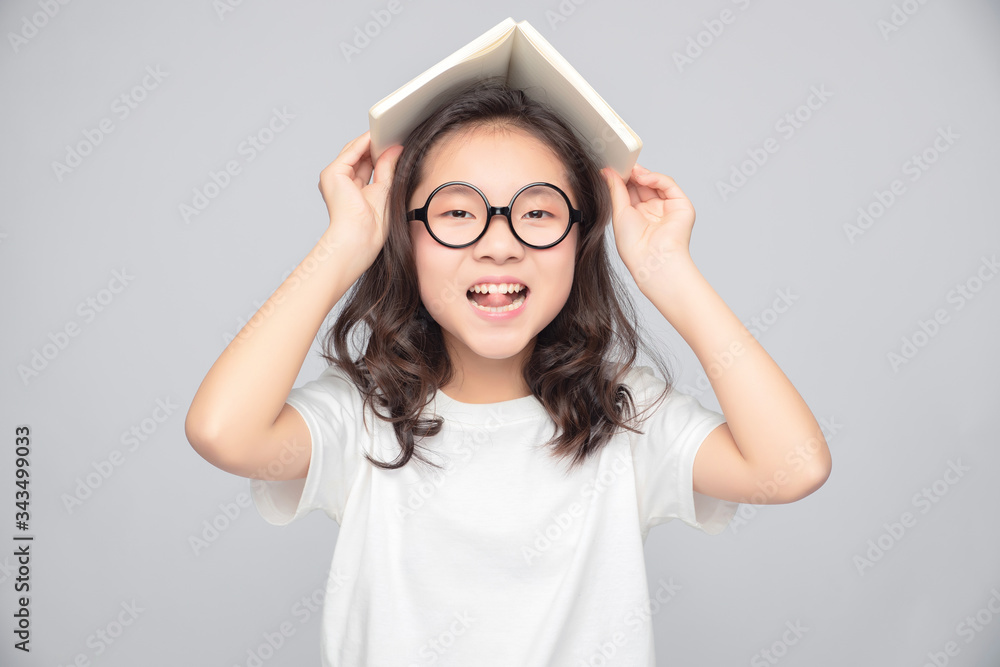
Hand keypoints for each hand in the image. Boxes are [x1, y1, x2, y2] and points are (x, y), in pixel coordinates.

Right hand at [318, 130, 402, 266]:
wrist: (359, 239)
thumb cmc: (371, 227)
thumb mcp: (385, 191)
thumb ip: (388, 169)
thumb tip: (395, 150)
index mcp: (352, 191)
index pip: (366, 165)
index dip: (380, 153)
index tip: (396, 144)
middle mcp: (341, 183)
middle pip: (360, 157)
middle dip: (376, 146)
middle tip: (395, 134)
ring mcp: (335, 177)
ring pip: (355, 151)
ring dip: (372, 141)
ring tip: (389, 132)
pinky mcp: (333, 173)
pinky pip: (352, 151)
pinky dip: (365, 142)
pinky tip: (378, 135)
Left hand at [602, 164, 695, 283]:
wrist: (652, 260)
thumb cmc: (634, 246)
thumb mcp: (619, 213)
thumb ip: (616, 190)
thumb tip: (607, 172)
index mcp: (637, 216)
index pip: (630, 191)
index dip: (622, 179)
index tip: (611, 168)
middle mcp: (653, 211)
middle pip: (643, 185)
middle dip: (631, 174)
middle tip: (620, 163)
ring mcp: (667, 208)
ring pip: (656, 183)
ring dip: (642, 174)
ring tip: (630, 170)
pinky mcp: (681, 206)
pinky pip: (668, 185)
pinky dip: (656, 178)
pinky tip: (643, 177)